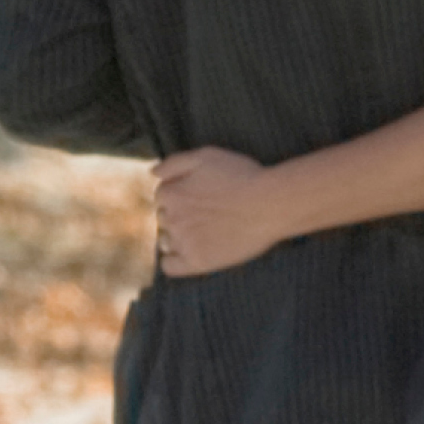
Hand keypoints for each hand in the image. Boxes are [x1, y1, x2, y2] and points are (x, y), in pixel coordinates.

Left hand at [151, 148, 294, 276]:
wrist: (270, 205)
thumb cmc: (241, 176)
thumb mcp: (206, 156)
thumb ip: (174, 162)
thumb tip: (152, 173)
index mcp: (170, 193)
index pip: (163, 195)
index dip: (182, 193)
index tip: (201, 195)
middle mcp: (171, 219)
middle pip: (164, 218)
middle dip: (180, 215)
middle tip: (206, 213)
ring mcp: (183, 242)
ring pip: (166, 241)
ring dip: (178, 237)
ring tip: (204, 232)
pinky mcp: (197, 262)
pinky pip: (169, 267)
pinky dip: (175, 260)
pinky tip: (191, 253)